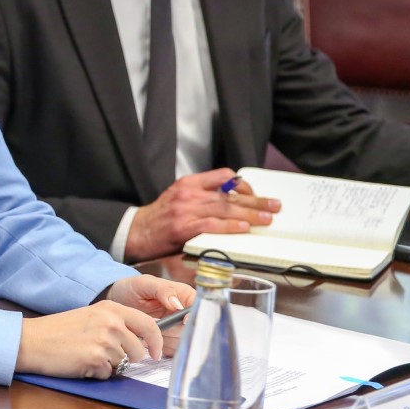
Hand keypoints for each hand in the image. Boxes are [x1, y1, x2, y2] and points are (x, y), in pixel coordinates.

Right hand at [15, 298, 162, 379]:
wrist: (32, 341)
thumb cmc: (58, 331)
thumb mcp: (91, 317)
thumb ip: (116, 324)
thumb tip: (141, 341)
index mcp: (111, 308)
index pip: (149, 324)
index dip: (156, 341)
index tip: (156, 352)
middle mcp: (111, 321)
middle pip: (139, 349)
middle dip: (128, 358)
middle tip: (105, 356)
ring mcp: (105, 340)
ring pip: (124, 363)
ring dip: (109, 365)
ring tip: (88, 356)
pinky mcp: (96, 358)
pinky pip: (108, 374)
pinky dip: (96, 373)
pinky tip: (81, 363)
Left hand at [104, 273, 195, 355]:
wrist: (118, 302)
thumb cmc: (132, 289)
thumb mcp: (144, 284)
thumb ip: (162, 290)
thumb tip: (178, 304)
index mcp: (185, 296)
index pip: (200, 309)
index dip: (195, 316)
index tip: (184, 321)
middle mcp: (185, 314)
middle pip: (193, 329)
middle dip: (175, 330)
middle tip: (157, 324)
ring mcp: (178, 330)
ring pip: (183, 342)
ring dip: (166, 340)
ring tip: (150, 329)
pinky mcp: (170, 342)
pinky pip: (173, 351)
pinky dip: (161, 348)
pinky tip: (149, 340)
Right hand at [125, 168, 279, 262]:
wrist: (135, 232)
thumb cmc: (160, 219)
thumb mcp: (179, 198)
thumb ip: (203, 198)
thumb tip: (234, 204)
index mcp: (189, 183)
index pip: (224, 176)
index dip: (244, 185)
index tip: (256, 194)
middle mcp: (189, 193)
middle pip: (230, 194)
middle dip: (256, 200)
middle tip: (274, 206)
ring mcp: (185, 210)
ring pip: (225, 209)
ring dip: (250, 214)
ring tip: (266, 219)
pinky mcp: (182, 227)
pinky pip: (212, 225)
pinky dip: (230, 227)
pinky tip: (243, 229)